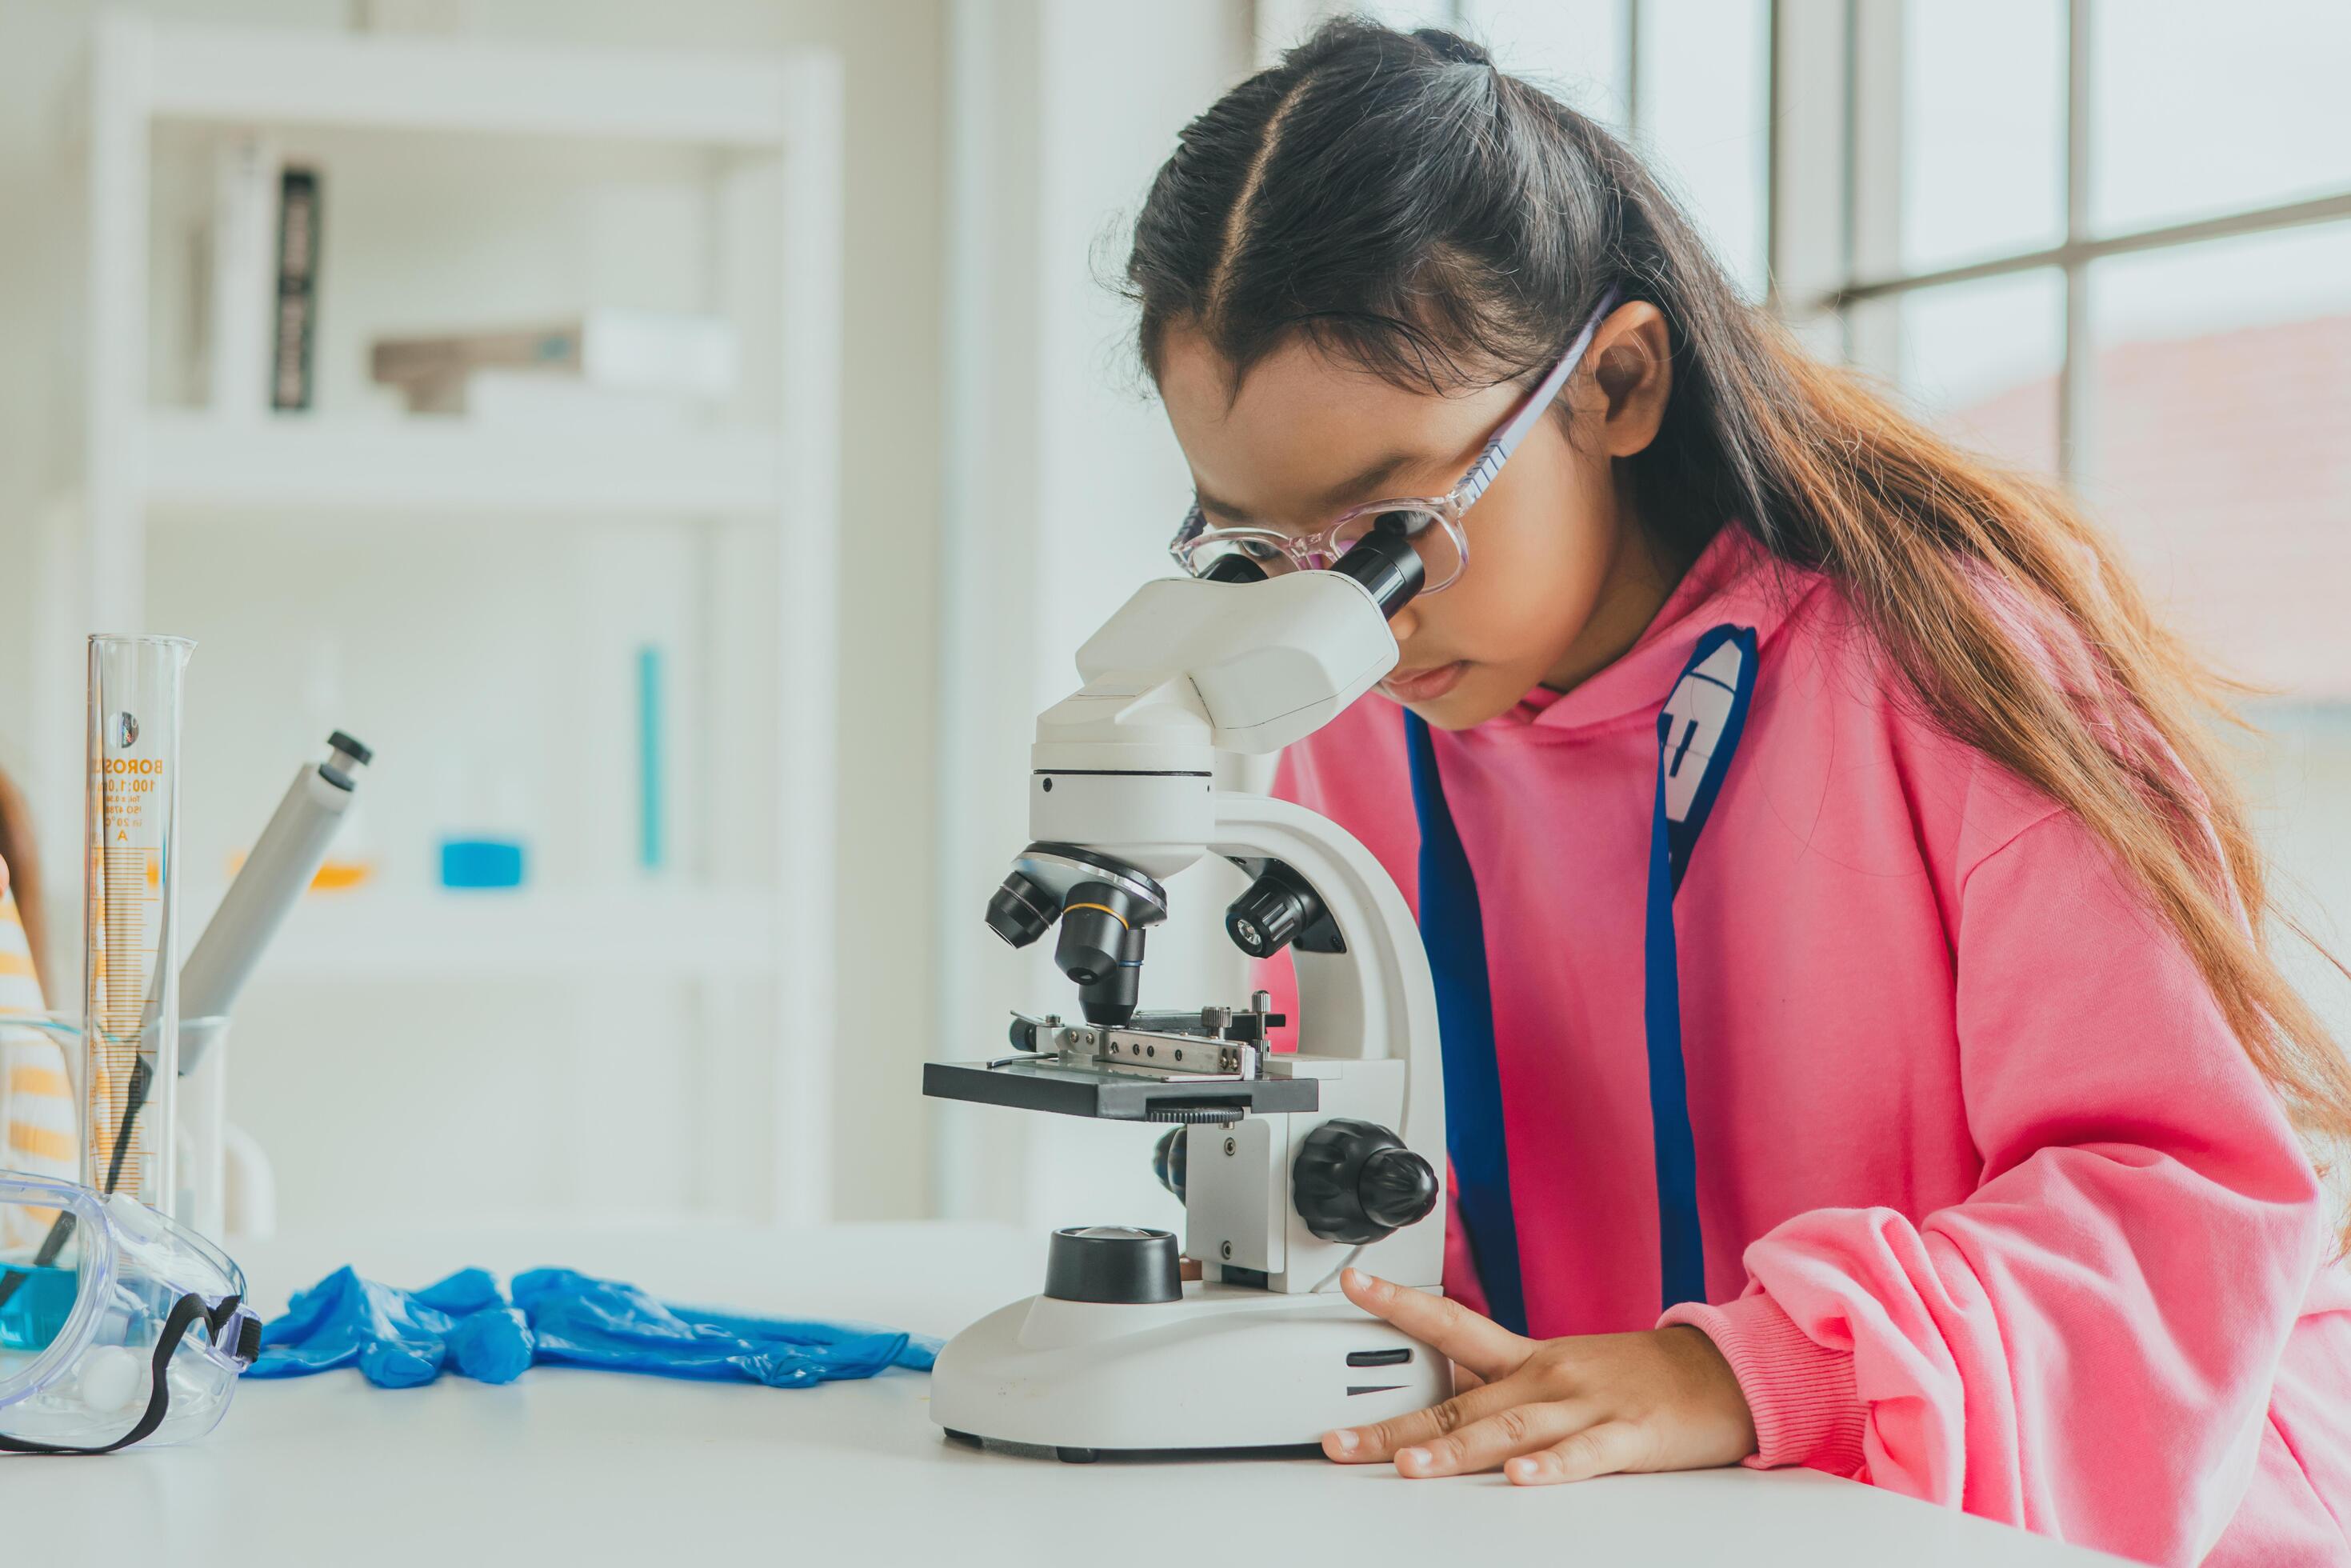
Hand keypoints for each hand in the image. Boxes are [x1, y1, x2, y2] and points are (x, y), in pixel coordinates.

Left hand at [1324, 1268, 1756, 1484]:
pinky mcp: (1630, 1436)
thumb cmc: (1642, 1378)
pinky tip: (1518, 1479)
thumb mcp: (1567, 1370)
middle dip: (1395, 1428)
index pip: (1453, 1325)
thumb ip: (1508, 1390)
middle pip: (1459, 1402)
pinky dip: (1549, 1467)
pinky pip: (1583, 1455)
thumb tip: (1445, 1405)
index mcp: (1530, 1359)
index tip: (1351, 1285)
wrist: (1727, 1372)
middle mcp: (1548, 1377)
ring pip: (1509, 1429)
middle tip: (1338, 1440)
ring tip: (1409, 1467)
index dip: (1399, 1305)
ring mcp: (1587, 1405)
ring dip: (1455, 1451)